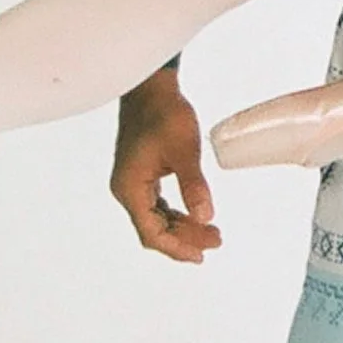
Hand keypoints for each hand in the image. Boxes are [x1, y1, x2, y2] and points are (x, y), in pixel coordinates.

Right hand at [111, 67, 221, 262]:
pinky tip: (194, 216)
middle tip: (216, 240)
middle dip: (184, 239)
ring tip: (210, 232)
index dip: (177, 247)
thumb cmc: (164, 114)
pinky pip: (156, 205)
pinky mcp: (139, 175)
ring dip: (181, 227)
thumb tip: (205, 217)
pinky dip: (175, 214)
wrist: (151, 89)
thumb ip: (193, 186)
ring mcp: (131, 183)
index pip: (152, 233)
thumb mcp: (184, 151)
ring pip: (155, 219)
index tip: (202, 253)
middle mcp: (126, 190)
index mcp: (131, 189)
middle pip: (153, 230)